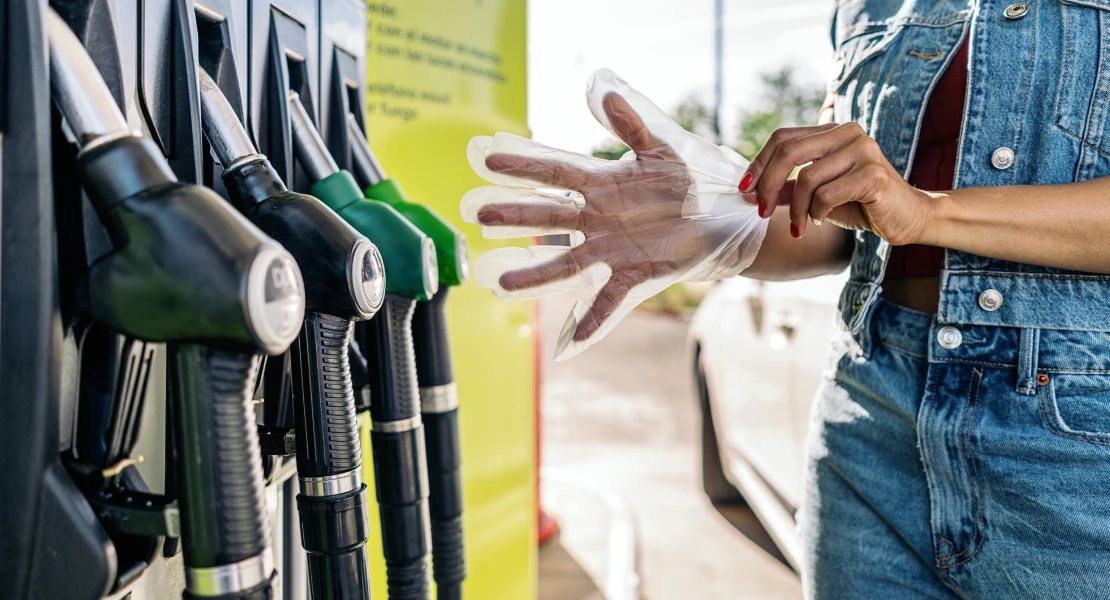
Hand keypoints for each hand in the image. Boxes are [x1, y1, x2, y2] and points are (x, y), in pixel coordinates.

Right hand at [462, 69, 765, 358]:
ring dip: (535, 274)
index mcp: (602, 185)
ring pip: (567, 263)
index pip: (555, 172)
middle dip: (515, 215)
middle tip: (478, 213)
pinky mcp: (636, 274)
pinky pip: (610, 299)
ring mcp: (613, 249)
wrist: (721, 218)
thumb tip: (603, 91)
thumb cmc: (688, 183)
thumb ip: (631, 125)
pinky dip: (594, 320)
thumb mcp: (662, 149)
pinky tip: (574, 340)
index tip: (487, 158)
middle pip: (550, 216)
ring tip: (501, 281)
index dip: (523, 165)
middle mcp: (598, 219)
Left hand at [741, 122, 940, 244]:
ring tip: (801, 225)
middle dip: (767, 185)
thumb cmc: (860, 204)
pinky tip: (822, 221)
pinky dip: (817, 213)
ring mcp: (863, 150)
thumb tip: (751, 192)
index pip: (782, 137)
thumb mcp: (817, 193)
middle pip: (788, 152)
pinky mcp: (874, 175)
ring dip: (797, 209)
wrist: (907, 217)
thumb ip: (789, 188)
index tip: (744, 190)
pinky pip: (827, 195)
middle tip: (761, 211)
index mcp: (832, 131)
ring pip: (807, 178)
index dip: (758, 163)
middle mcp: (848, 132)